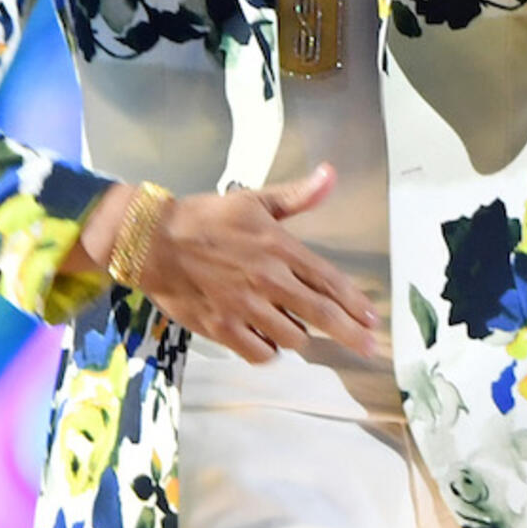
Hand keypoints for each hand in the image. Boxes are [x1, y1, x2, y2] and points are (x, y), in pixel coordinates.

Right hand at [139, 163, 380, 363]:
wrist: (151, 241)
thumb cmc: (205, 218)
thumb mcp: (253, 200)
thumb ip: (296, 196)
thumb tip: (330, 175)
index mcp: (279, 248)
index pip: (329, 280)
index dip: (356, 303)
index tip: (374, 319)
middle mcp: (268, 280)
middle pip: (322, 316)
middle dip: (351, 334)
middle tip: (370, 348)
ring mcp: (245, 308)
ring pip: (293, 337)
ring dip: (301, 335)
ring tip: (296, 326)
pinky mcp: (222, 329)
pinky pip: (260, 352)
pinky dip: (269, 349)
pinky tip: (268, 339)